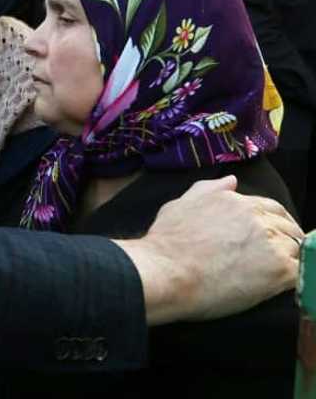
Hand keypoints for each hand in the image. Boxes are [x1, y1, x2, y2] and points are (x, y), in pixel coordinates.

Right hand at [114, 175, 301, 325]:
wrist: (166, 273)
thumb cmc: (166, 243)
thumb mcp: (180, 205)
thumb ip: (208, 191)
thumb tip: (231, 181)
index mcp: (236, 202)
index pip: (270, 208)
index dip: (272, 222)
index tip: (268, 237)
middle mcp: (258, 217)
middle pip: (287, 227)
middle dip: (284, 240)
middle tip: (271, 259)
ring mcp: (271, 243)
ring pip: (296, 249)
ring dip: (287, 260)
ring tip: (269, 275)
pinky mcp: (279, 270)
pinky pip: (300, 272)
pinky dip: (291, 278)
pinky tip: (274, 285)